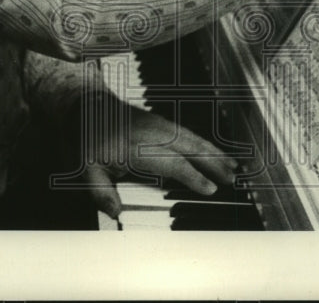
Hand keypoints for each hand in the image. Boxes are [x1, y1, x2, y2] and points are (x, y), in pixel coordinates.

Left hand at [57, 92, 236, 218]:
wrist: (86, 106)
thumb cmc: (89, 139)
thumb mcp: (86, 168)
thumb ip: (100, 191)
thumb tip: (115, 211)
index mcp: (138, 146)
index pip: (172, 163)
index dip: (193, 177)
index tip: (210, 189)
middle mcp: (153, 133)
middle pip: (190, 148)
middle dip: (214, 163)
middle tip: (232, 178)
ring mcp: (159, 124)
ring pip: (192, 138)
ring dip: (214, 152)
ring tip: (232, 166)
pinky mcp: (161, 122)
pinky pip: (188, 133)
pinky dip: (204, 142)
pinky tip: (214, 152)